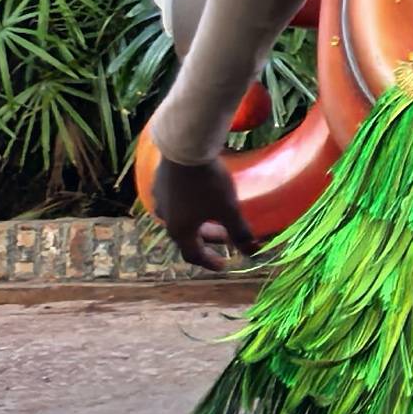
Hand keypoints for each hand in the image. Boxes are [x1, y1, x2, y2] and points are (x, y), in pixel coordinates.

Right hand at [148, 152, 256, 270]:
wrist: (185, 149)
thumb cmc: (208, 183)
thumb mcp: (229, 209)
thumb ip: (240, 232)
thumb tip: (252, 252)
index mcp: (180, 231)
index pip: (193, 255)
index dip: (209, 262)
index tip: (224, 265)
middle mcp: (166, 219)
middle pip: (188, 236)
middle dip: (210, 238)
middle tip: (227, 236)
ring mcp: (160, 200)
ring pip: (182, 218)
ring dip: (200, 222)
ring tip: (215, 216)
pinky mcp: (161, 183)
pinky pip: (177, 202)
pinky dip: (191, 207)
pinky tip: (200, 196)